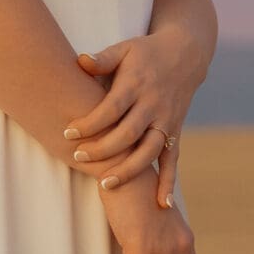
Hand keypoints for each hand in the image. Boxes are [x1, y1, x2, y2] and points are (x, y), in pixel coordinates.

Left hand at [62, 21, 207, 211]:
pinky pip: (173, 160)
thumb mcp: (124, 48)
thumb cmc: (145, 52)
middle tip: (78, 157)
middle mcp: (154, 105)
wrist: (186, 53)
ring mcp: (167, 121)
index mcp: (137, 84)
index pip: (112, 108)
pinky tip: (162, 205)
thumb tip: (80, 61)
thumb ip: (103, 59)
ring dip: (129, 170)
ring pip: (149, 151)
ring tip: (106, 185)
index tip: (67, 133)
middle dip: (103, 148)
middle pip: (128, 133)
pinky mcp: (176, 131)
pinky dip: (169, 182)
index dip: (90, 122)